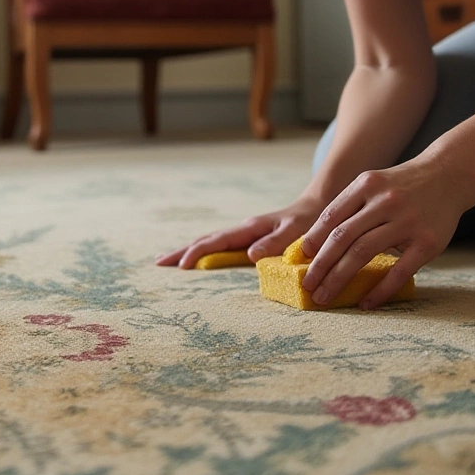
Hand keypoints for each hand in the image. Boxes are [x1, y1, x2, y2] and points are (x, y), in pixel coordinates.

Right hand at [156, 196, 326, 268]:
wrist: (316, 207)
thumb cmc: (309, 222)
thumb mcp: (296, 232)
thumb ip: (275, 243)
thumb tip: (250, 256)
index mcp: (250, 229)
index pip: (217, 241)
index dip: (198, 253)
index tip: (182, 266)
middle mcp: (242, 231)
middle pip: (206, 240)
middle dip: (181, 251)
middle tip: (158, 264)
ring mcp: (243, 235)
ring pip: (210, 242)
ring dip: (188, 251)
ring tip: (167, 261)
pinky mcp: (248, 240)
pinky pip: (220, 246)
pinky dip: (203, 252)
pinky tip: (195, 259)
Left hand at [299, 156, 474, 308]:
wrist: (450, 175)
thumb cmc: (403, 185)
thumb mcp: (374, 183)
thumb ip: (349, 206)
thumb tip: (315, 243)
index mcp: (367, 185)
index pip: (331, 216)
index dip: (313, 239)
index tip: (300, 258)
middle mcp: (385, 201)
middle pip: (342, 237)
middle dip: (320, 265)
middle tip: (307, 285)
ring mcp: (407, 222)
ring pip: (363, 253)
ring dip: (339, 278)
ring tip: (324, 296)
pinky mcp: (427, 243)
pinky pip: (398, 271)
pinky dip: (379, 290)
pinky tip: (365, 303)